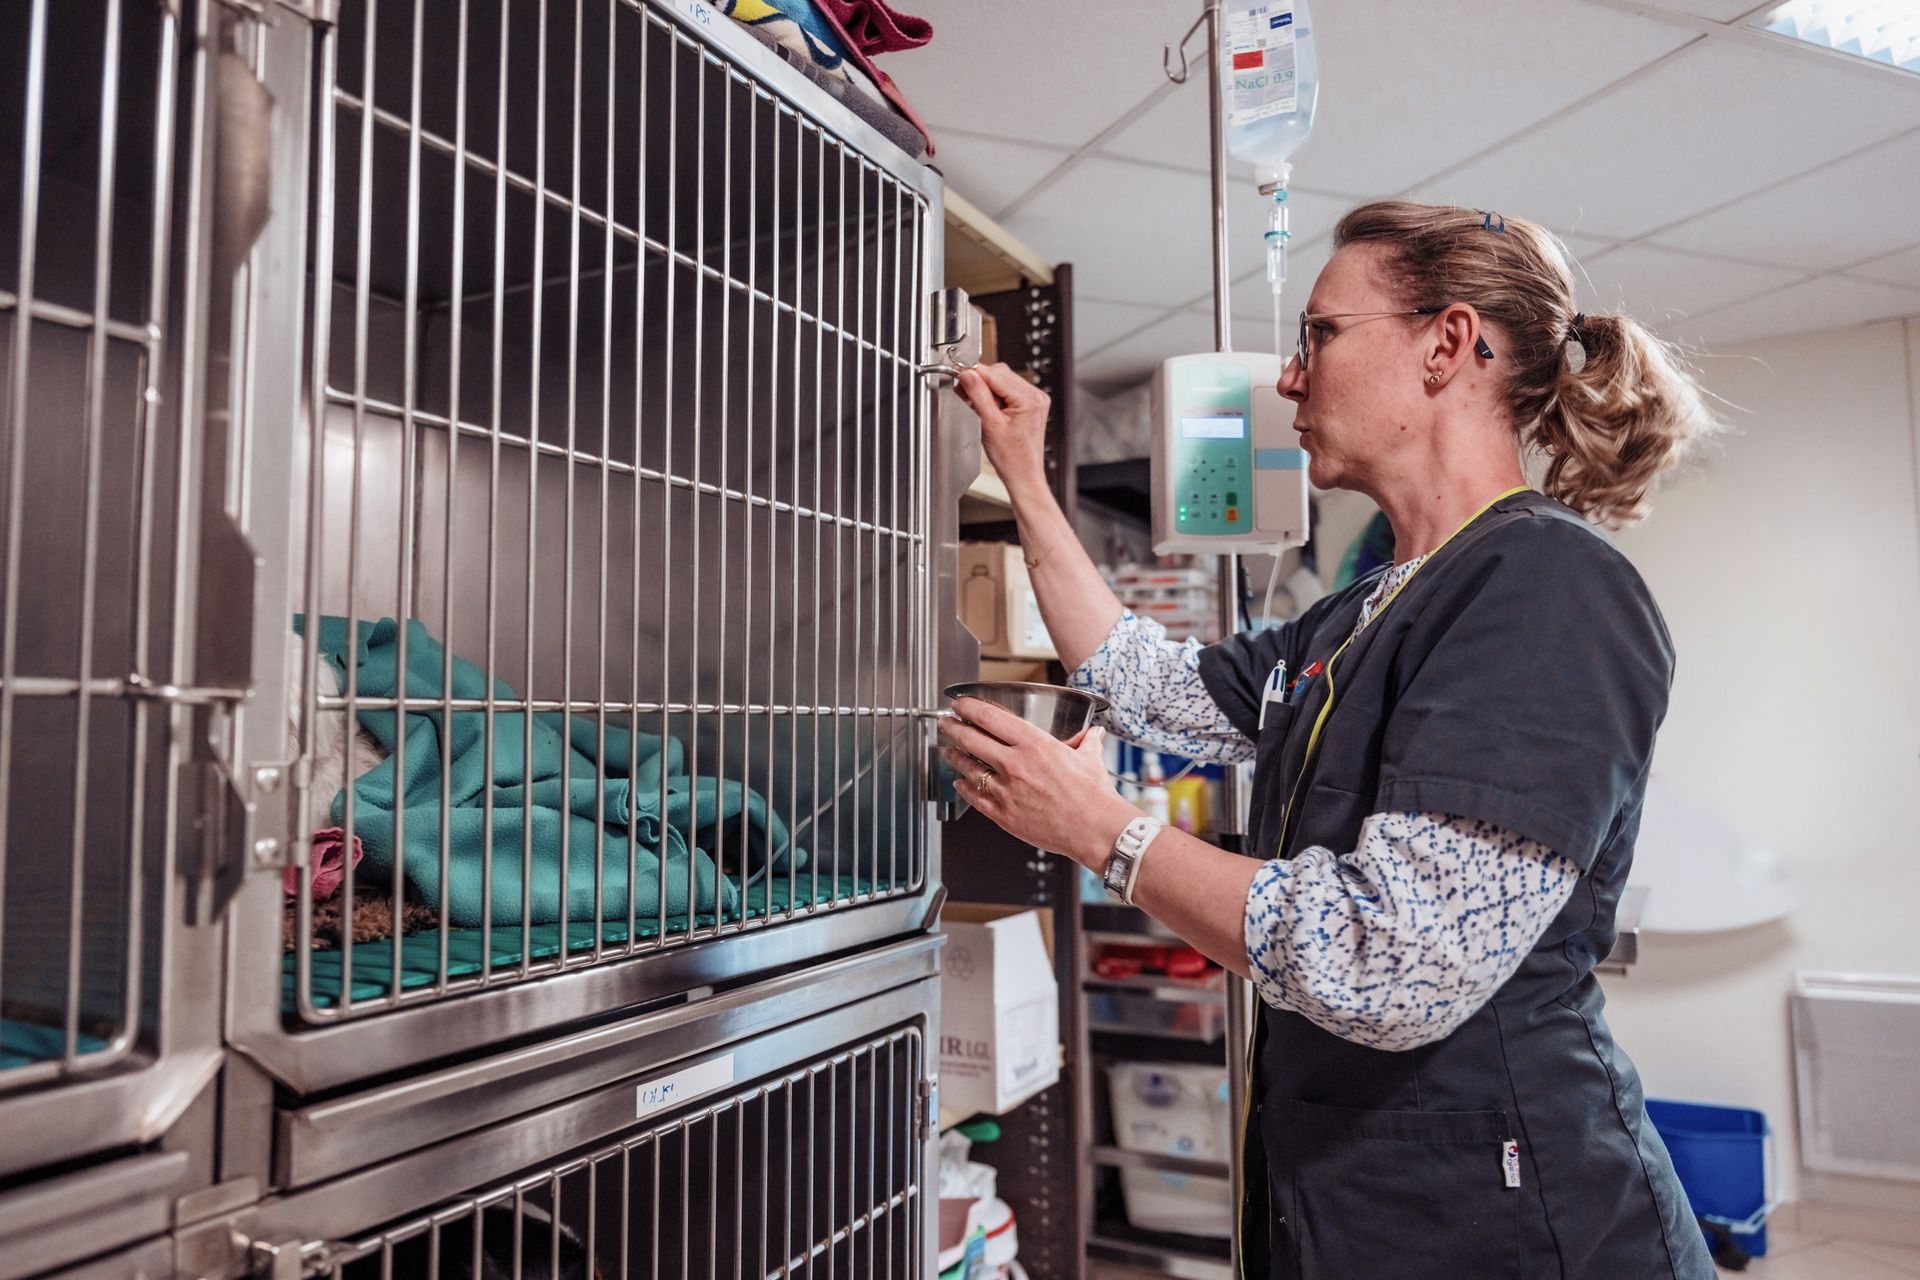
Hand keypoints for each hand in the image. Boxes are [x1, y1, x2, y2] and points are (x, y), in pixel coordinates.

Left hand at [938, 697, 1138, 869]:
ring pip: (968, 768)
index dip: (968, 707)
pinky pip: (975, 798)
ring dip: (954, 757)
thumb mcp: (1090, 758)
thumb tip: (1093, 733)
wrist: (1093, 829)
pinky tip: (960, 783)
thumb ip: (1087, 741)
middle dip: (953, 728)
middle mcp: (1015, 764)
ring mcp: (1006, 790)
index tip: (960, 704)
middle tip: (946, 723)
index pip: (990, 717)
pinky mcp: (1003, 815)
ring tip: (948, 751)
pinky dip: (964, 788)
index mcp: (1034, 744)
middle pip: (971, 740)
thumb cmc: (1092, 796)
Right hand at [952, 363, 1048, 484]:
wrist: (1023, 475)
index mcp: (1029, 399)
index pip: (995, 374)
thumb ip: (978, 395)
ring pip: (1003, 380)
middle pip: (1000, 373)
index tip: (957, 374)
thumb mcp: (990, 424)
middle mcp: (1035, 396)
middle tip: (963, 391)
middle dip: (979, 381)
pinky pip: (1008, 390)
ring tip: (976, 404)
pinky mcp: (1030, 404)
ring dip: (986, 388)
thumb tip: (967, 374)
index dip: (974, 373)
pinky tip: (988, 407)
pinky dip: (994, 395)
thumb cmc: (1012, 459)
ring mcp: (1034, 400)